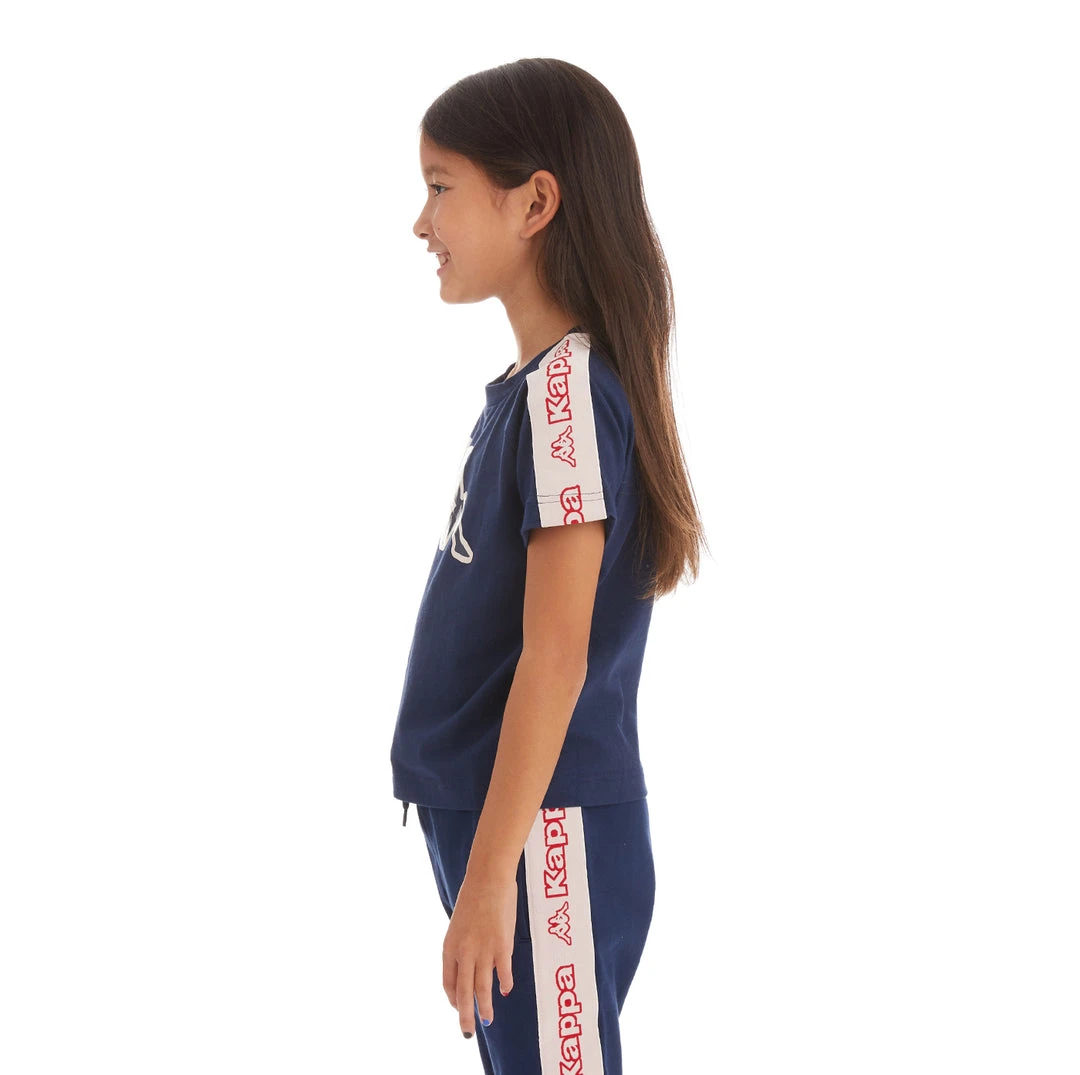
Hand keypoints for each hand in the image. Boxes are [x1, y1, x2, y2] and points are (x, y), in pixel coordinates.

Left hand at [442, 872, 516, 1036]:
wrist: (488, 878)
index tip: (460, 1006)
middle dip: (465, 1016)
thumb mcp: (459, 925)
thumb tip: (471, 964)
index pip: (448, 983)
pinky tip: (505, 989)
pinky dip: (504, 984)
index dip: (454, 999)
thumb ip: (462, 947)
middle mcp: (463, 953)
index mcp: (449, 947)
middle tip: (467, 1032)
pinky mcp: (502, 947)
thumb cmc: (473, 897)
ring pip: (482, 989)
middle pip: (463, 993)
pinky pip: (503, 973)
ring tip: (486, 1021)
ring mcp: (483, 951)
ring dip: (484, 1008)